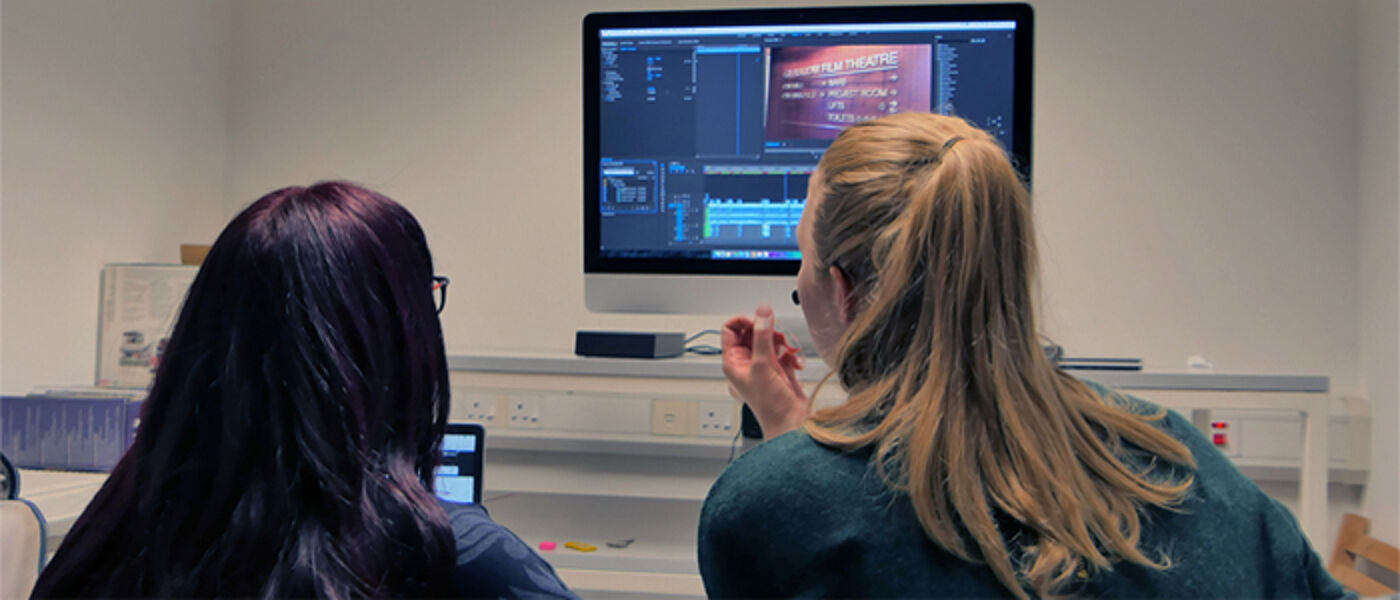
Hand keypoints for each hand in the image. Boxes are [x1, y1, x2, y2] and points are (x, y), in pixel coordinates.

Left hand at [721, 304, 808, 439]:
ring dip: (783, 342)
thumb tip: (762, 312)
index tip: (760, 321)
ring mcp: (764, 365)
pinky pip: (784, 350)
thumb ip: (762, 335)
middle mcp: (746, 362)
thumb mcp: (763, 365)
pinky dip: (792, 353)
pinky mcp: (780, 369)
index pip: (731, 329)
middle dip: (769, 331)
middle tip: (779, 338)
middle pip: (754, 331)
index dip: (745, 321)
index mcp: (733, 361)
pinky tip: (796, 363)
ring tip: (790, 351)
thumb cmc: (769, 405)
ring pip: (771, 339)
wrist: (791, 423)